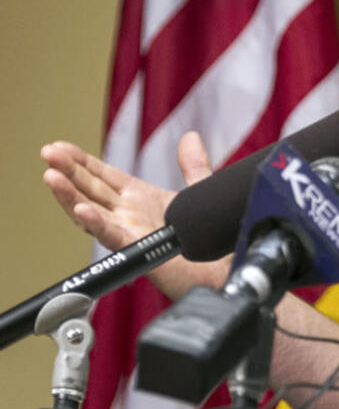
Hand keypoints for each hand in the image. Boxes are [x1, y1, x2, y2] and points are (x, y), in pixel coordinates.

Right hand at [41, 132, 227, 295]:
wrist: (220, 271)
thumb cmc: (205, 238)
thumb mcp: (198, 191)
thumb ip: (193, 165)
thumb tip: (190, 137)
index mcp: (139, 199)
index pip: (103, 175)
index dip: (82, 161)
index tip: (61, 147)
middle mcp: (128, 215)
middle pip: (90, 189)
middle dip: (68, 171)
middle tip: (48, 153)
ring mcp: (129, 232)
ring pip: (91, 212)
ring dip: (69, 195)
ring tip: (51, 176)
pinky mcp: (137, 250)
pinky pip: (112, 236)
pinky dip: (96, 223)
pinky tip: (81, 210)